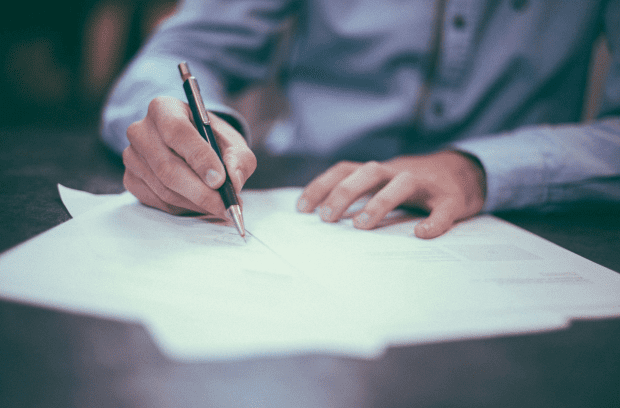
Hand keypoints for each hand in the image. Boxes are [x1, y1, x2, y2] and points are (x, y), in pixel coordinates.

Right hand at [122, 96, 256, 217]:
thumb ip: (238, 159)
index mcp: (164, 109)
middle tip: (225, 205)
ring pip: (164, 189)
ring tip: (219, 206)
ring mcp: (132, 156)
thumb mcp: (232, 143)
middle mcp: (141, 130)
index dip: (199, 158)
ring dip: (196, 203)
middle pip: (168, 167)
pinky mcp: (131, 179)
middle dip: (201, 192)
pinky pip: (158, 201)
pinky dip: (183, 208)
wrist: (191, 147)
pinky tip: (200, 204)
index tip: (220, 180)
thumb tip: (233, 182)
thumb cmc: (212, 141)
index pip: (177, 131)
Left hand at [296, 151, 485, 238]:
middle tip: (326, 218)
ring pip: (402, 184)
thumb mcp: (385, 184)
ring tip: (361, 225)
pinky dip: (434, 221)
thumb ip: (361, 195)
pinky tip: (422, 234)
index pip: (345, 170)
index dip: (322, 185)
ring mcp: (426, 184)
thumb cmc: (415, 185)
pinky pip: (443, 209)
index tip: (302, 208)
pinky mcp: (451, 199)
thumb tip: (324, 218)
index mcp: (380, 171)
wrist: (466, 172)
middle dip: (344, 192)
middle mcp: (399, 172)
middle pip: (369, 172)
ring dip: (380, 202)